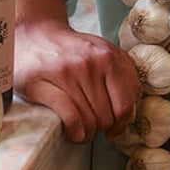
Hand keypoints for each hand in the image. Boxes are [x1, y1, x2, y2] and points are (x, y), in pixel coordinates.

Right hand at [16, 19, 141, 143]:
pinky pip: (69, 114)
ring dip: (89, 134)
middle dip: (105, 129)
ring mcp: (66, 73)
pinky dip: (75, 130)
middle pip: (108, 114)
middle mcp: (90, 63)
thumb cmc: (74, 50)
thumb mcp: (104, 52)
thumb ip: (123, 74)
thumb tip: (131, 109)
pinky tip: (75, 133)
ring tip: (84, 133)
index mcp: (110, 56)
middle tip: (98, 130)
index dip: (124, 122)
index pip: (128, 101)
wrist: (37, 35)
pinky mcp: (41, 83)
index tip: (117, 128)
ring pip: (89, 118)